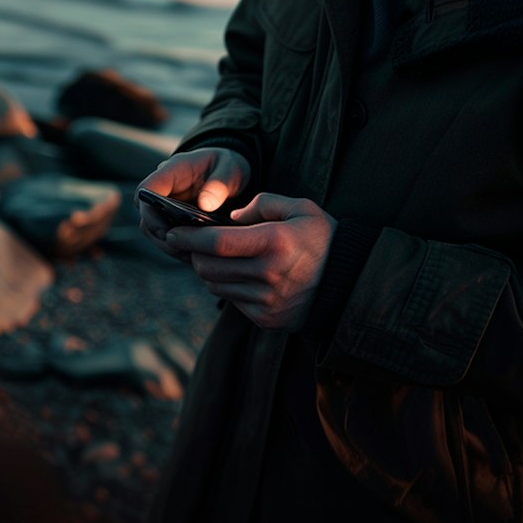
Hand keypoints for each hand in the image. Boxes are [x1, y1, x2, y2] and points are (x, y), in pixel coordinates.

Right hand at [137, 148, 250, 262]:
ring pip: (155, 232)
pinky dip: (180, 249)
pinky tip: (199, 256)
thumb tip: (204, 206)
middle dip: (161, 236)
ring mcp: (166, 208)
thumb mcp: (231, 169)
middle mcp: (164, 190)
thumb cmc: (229, 166)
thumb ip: (220, 184)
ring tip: (194, 256)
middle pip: (146, 217)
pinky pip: (169, 239)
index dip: (149, 211)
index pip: (146, 189)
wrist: (232, 175)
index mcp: (173, 170)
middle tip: (184, 250)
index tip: (165, 231)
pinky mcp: (174, 222)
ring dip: (170, 246)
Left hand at [167, 194, 334, 330]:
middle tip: (192, 245)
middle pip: (209, 267)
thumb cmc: (323, 239)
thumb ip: (263, 204)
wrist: (349, 283)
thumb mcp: (300, 208)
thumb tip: (230, 218)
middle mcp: (268, 274)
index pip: (216, 242)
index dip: (188, 237)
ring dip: (209, 272)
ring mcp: (266, 300)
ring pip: (216, 286)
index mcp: (274, 242)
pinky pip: (232, 301)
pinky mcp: (266, 318)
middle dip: (194, 255)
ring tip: (216, 259)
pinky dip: (228, 287)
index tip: (174, 232)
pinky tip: (238, 275)